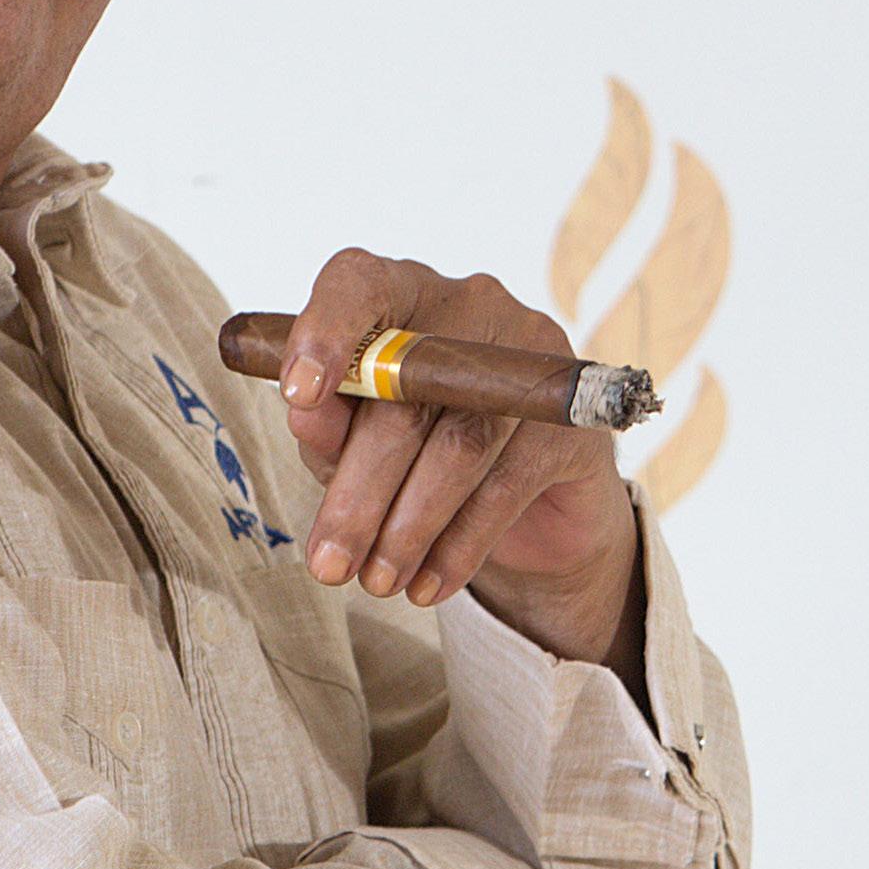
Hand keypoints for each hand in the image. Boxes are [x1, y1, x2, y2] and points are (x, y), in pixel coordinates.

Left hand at [275, 249, 640, 671]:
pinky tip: (430, 584)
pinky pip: (508, 483)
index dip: (325, 331)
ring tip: (377, 583)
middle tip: (329, 564)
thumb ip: (330, 425)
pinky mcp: (571, 416)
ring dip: (410, 525)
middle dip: (361, 488)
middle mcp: (472, 307)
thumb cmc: (416, 453)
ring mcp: (530, 355)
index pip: (359, 284)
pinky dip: (461, 543)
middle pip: (407, 392)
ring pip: (460, 443)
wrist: (529, 503)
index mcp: (402, 294)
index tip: (297, 396)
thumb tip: (304, 410)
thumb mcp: (356, 442)